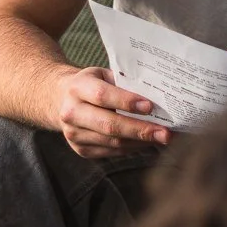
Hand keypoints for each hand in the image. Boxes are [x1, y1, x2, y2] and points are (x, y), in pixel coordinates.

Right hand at [54, 66, 169, 157]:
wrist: (62, 100)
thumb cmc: (92, 84)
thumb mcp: (104, 75)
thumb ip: (125, 83)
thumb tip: (158, 95)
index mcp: (77, 88)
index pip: (103, 96)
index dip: (127, 102)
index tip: (150, 106)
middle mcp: (71, 113)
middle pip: (109, 125)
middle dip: (140, 130)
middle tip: (165, 133)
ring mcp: (74, 134)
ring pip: (113, 142)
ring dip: (141, 142)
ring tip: (163, 138)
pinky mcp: (80, 150)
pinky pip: (112, 152)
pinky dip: (133, 148)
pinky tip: (148, 142)